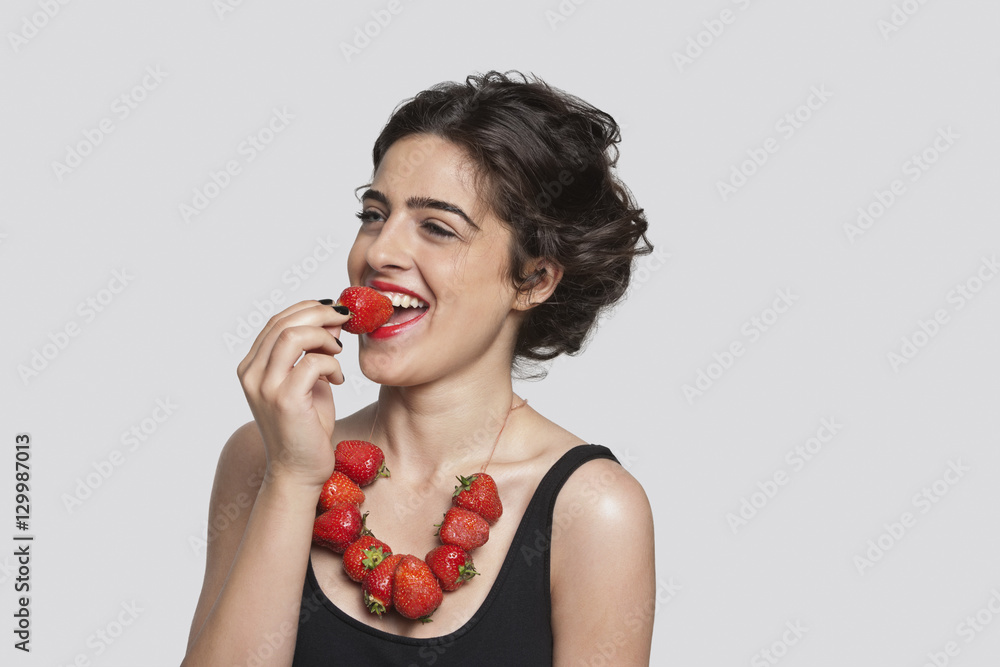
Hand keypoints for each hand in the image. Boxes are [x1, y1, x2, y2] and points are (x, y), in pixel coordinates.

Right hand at [236, 299, 348, 488]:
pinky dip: (332, 365)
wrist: (300, 470)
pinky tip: (338, 380)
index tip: (334, 311)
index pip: (276, 321)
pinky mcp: (285, 400)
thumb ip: (314, 350)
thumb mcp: (309, 380)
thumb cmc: (306, 425)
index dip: (307, 308)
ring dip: (324, 337)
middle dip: (320, 314)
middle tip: (344, 320)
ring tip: (338, 351)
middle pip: (283, 322)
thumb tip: (332, 318)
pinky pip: (312, 363)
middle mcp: (251, 374)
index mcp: (252, 367)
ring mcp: (265, 387)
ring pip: (293, 336)